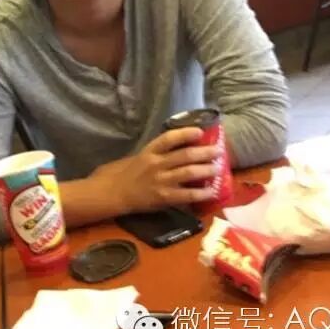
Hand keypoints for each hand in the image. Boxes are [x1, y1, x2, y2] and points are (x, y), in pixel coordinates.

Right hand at [88, 127, 222, 215]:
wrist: (110, 194)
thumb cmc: (119, 174)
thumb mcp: (135, 158)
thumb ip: (152, 154)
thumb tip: (172, 150)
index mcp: (149, 152)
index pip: (169, 138)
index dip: (186, 133)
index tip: (200, 131)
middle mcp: (156, 164)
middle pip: (185, 155)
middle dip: (205, 152)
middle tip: (219, 151)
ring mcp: (160, 181)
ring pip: (189, 172)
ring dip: (206, 170)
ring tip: (218, 168)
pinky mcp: (163, 197)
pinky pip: (186, 195)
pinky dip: (200, 193)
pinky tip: (211, 192)